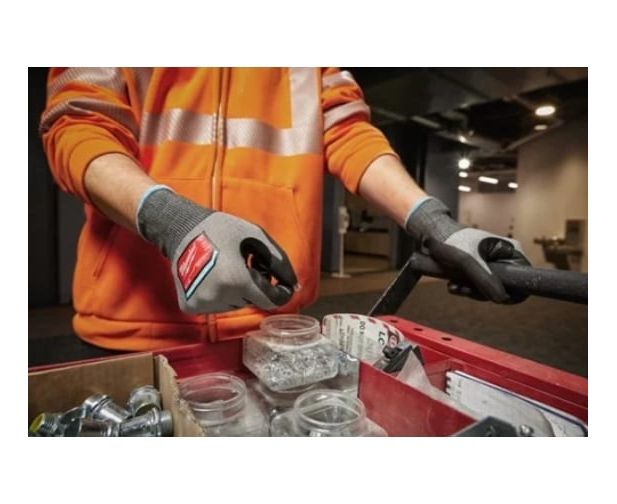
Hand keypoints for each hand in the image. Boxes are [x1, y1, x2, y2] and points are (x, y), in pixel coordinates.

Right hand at [137, 187, 296, 312]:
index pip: (270, 301)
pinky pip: (217, 306)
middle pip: (252, 301)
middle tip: (245, 265)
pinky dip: (220, 295)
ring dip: (237, 291)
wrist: (182, 230)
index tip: (280, 283)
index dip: (279, 292)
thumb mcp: (256, 237)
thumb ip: (278, 260)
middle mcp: (220, 297)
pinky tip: (213, 277)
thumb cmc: (221, 230)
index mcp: (237, 280)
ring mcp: (203, 304)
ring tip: (227, 269)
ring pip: (235, 305)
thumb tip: (294, 284)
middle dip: (255, 286)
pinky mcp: (191, 307)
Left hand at [405, 197, 529, 302]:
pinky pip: (479, 288)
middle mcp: (504, 258)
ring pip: (490, 290)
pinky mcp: (480, 272)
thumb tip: (501, 298)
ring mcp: (493, 266)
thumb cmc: (451, 241)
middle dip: (483, 292)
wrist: (432, 237)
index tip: (497, 298)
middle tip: (464, 289)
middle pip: (505, 288)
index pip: (525, 277)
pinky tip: (453, 285)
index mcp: (509, 250)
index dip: (514, 292)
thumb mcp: (467, 260)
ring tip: (454, 286)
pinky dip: (466, 289)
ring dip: (471, 291)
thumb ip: (484, 278)